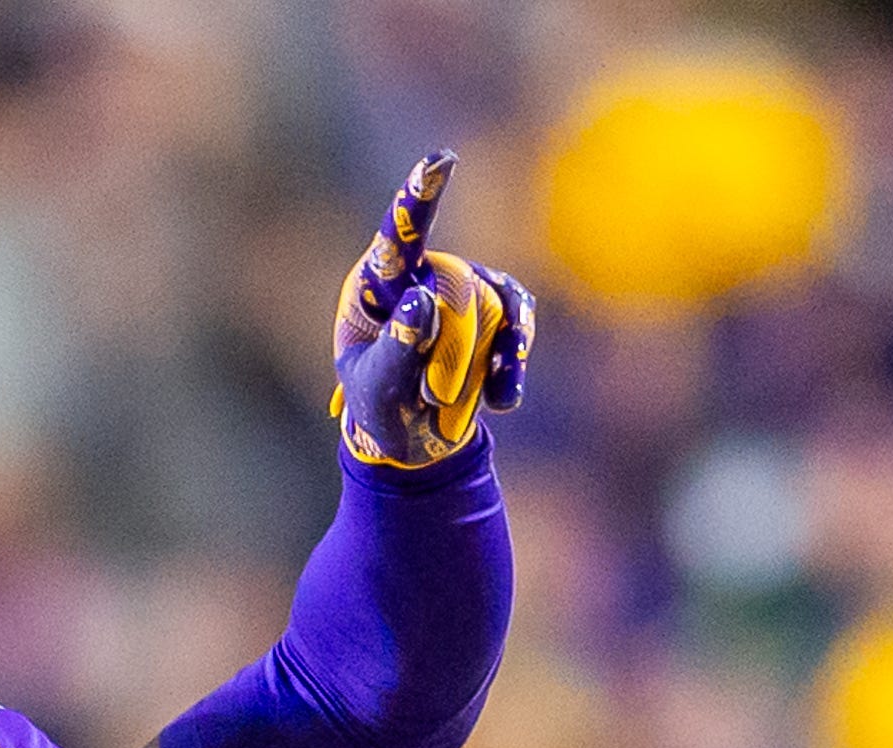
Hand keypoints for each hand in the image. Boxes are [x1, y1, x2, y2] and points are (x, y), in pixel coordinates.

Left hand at [331, 151, 535, 467]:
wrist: (411, 440)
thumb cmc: (380, 408)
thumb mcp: (377, 391)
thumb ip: (397, 349)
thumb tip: (423, 298)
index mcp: (375, 284)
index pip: (397, 238)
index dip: (418, 198)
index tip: (440, 161)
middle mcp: (420, 272)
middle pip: (455, 288)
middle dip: (451, 350)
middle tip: (431, 398)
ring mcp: (463, 285)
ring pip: (491, 309)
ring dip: (473, 367)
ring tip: (442, 408)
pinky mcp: (498, 306)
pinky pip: (517, 320)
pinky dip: (511, 361)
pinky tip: (503, 400)